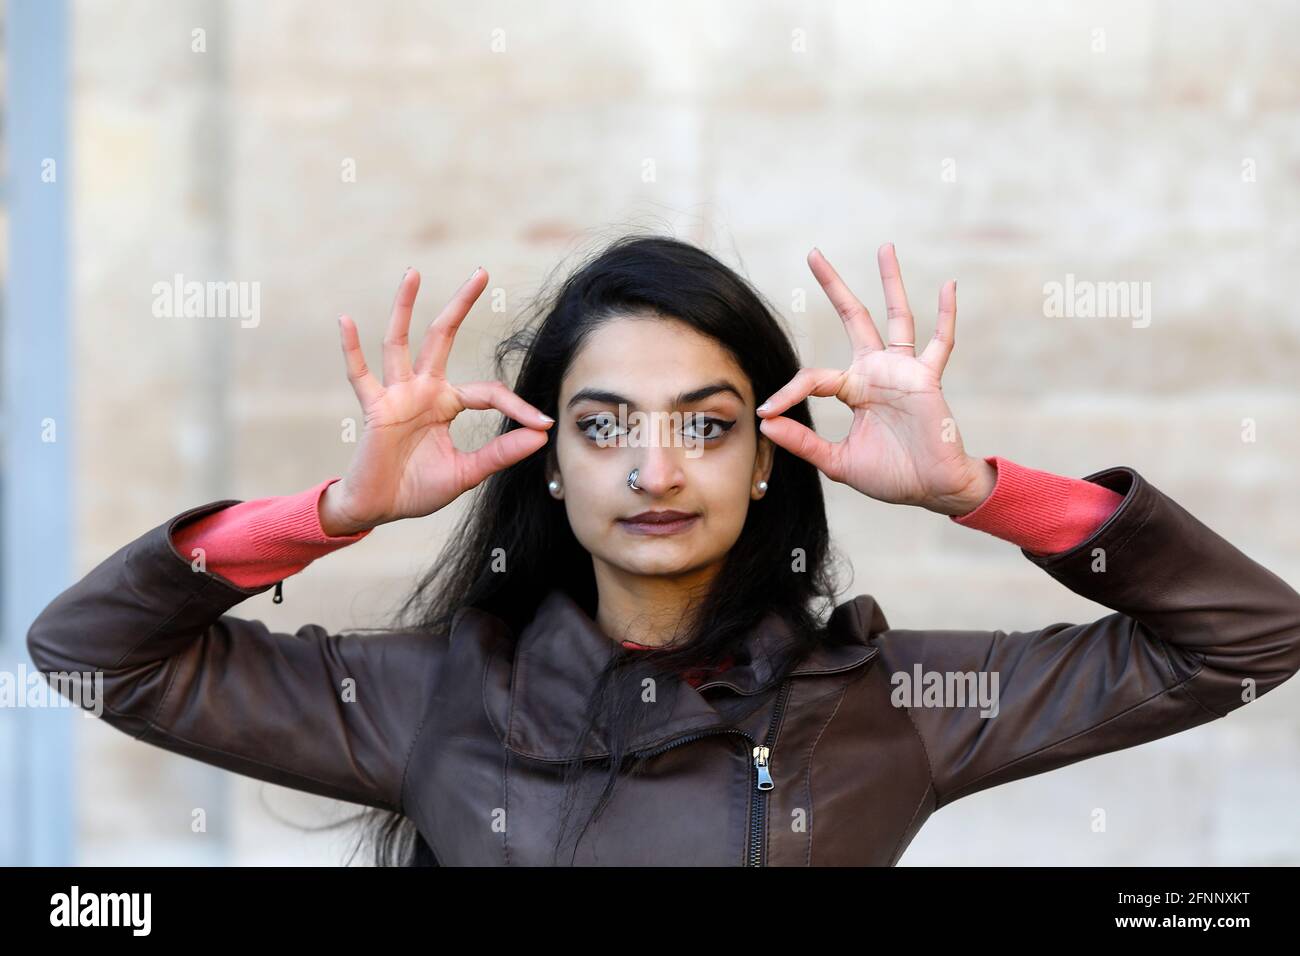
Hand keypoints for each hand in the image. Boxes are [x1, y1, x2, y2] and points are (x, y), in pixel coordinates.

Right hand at [320, 267, 553, 534]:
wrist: (378, 509)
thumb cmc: (417, 489)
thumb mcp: (467, 473)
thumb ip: (500, 453)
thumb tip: (541, 436)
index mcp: (446, 404)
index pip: (488, 392)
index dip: (517, 405)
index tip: (543, 422)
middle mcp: (422, 391)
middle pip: (442, 337)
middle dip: (460, 305)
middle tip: (481, 272)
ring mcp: (396, 395)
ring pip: (399, 342)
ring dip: (404, 308)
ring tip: (413, 273)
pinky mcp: (375, 409)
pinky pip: (360, 375)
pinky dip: (352, 348)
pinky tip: (347, 320)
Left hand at [755, 244, 993, 516]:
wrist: (931, 489)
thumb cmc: (890, 476)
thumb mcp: (838, 461)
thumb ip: (804, 442)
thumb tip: (765, 423)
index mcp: (853, 389)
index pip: (814, 377)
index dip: (788, 391)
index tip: (766, 411)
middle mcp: (876, 372)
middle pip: (854, 317)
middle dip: (834, 286)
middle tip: (813, 253)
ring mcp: (903, 372)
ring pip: (896, 318)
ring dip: (890, 283)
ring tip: (884, 247)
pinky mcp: (927, 380)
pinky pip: (941, 343)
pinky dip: (947, 314)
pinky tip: (949, 285)